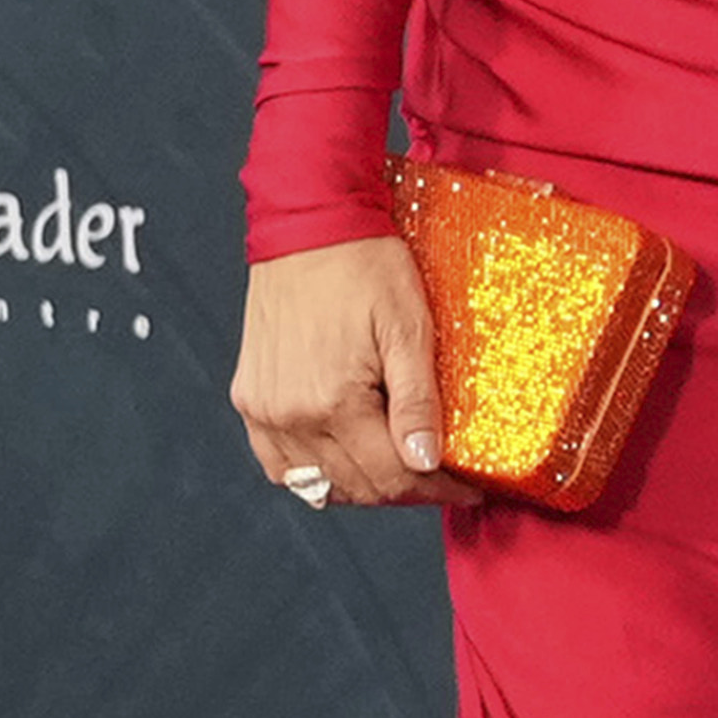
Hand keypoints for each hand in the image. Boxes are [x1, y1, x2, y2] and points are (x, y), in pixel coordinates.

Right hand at [231, 237, 452, 508]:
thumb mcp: (409, 330)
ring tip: (402, 468)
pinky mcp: (250, 398)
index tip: (468, 486)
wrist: (309, 228)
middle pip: (359, 486)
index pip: (395, 476)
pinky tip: (348, 459)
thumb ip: (416, 403)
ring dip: (365, 485)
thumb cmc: (365, 267)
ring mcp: (263, 410)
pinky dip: (316, 472)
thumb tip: (426, 463)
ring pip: (320, 483)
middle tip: (442, 476)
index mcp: (333, 401)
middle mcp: (290, 414)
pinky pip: (280, 464)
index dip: (438, 488)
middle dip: (408, 489)